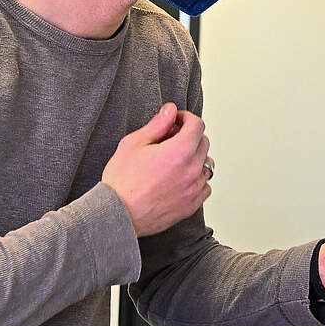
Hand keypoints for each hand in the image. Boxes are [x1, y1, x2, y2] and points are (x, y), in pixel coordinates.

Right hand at [101, 102, 212, 236]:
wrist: (118, 214)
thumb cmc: (122, 181)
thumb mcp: (134, 143)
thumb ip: (157, 124)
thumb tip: (171, 111)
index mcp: (180, 151)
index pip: (198, 125)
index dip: (186, 118)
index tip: (176, 122)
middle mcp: (192, 170)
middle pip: (203, 143)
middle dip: (189, 137)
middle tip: (169, 141)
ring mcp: (194, 189)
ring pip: (206, 165)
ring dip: (195, 158)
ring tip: (174, 162)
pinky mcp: (192, 205)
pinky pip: (204, 186)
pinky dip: (196, 180)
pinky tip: (178, 180)